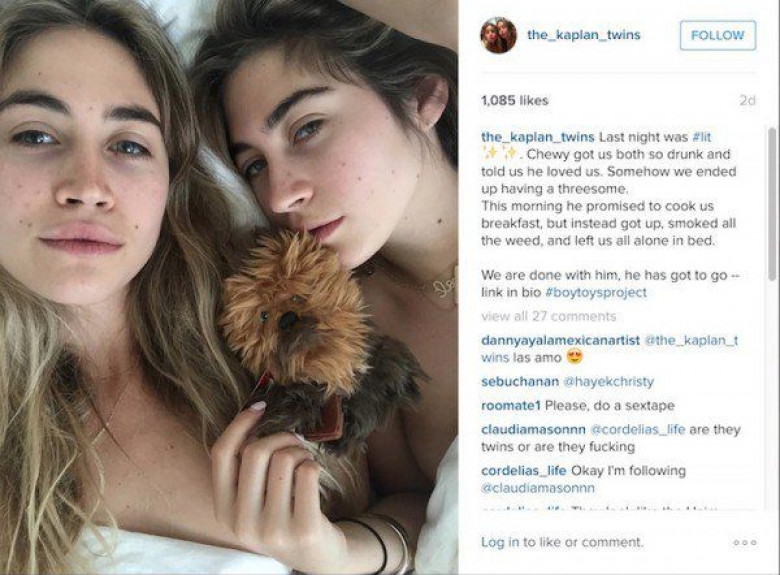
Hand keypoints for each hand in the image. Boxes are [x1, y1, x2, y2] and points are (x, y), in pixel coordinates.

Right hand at [210, 403, 348, 573]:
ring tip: (304, 462)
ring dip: (300, 451)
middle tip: (295, 440)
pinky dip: (313, 464)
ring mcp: (272, 530)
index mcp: (224, 511)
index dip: (239, 424)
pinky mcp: (303, 530)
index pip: (221, 455)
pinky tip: (313, 475)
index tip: (260, 407)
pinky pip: (307, 472)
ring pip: (284, 460)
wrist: (316, 557)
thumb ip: (246, 467)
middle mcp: (243, 524)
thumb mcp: (253, 499)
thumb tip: (255, 412)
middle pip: (256, 452)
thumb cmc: (283, 515)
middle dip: (280, 436)